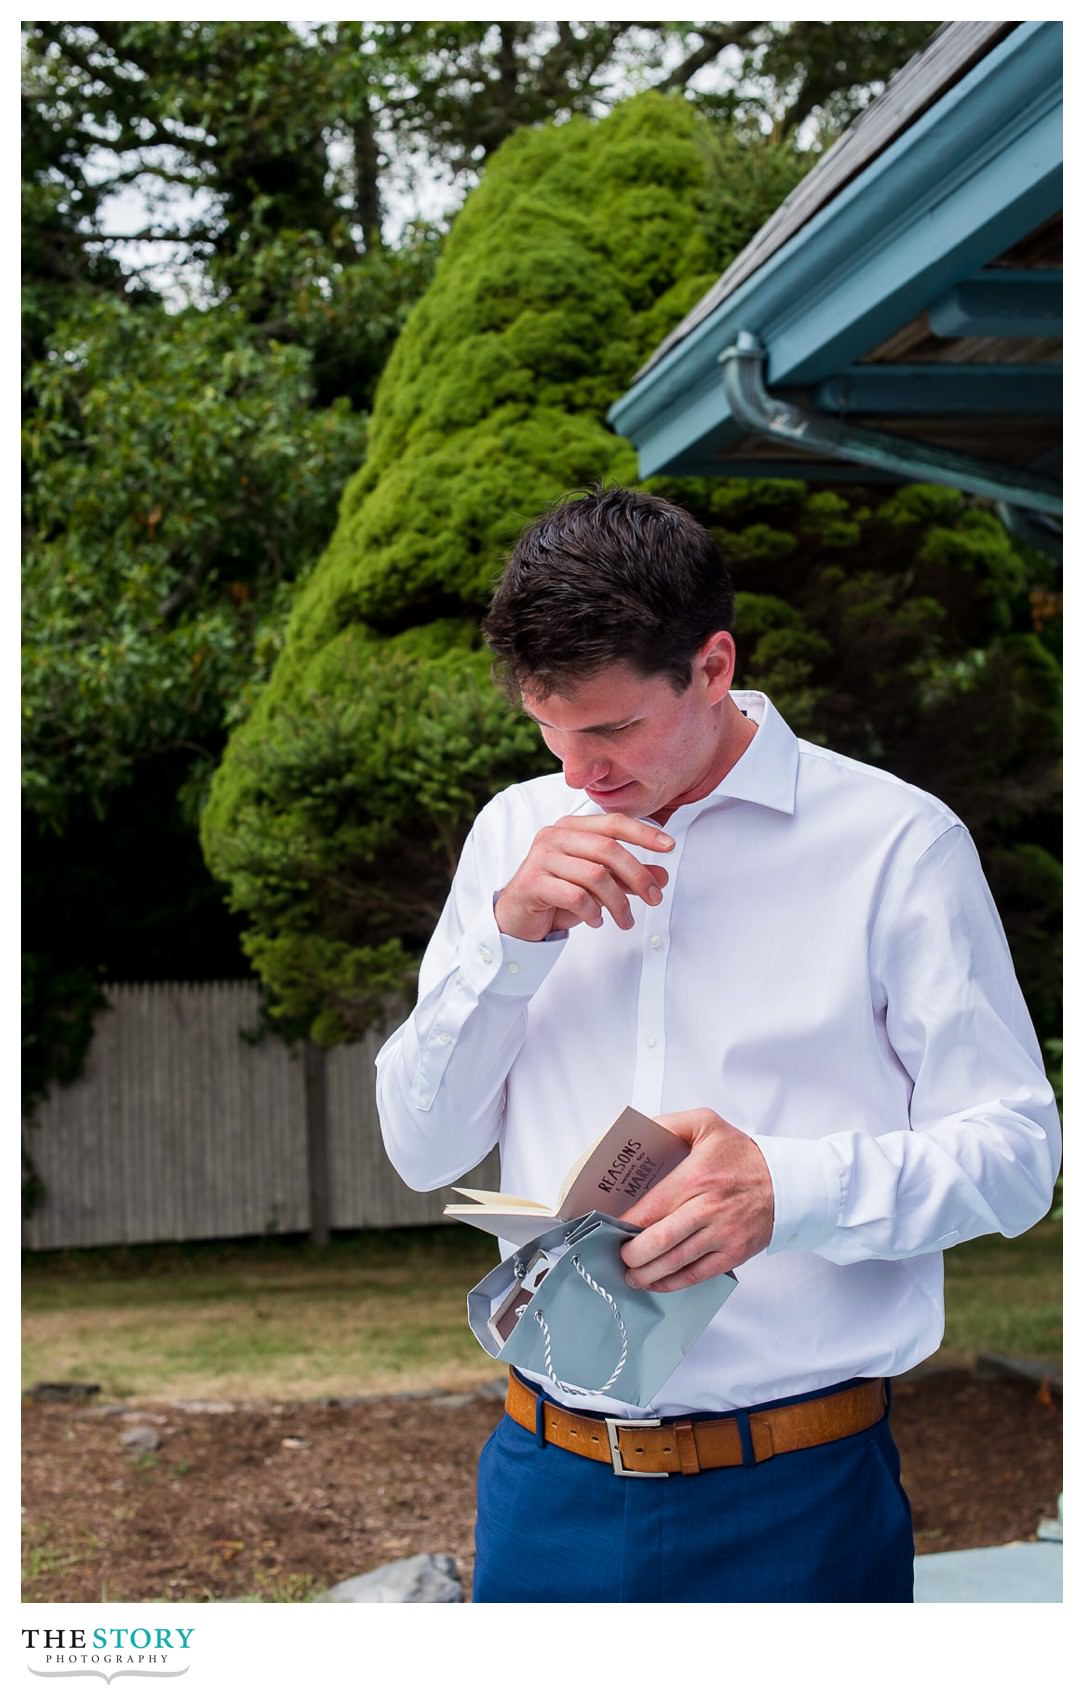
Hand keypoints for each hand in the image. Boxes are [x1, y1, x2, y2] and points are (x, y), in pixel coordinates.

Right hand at [494, 813, 673, 941]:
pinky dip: (593, 912)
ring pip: (595, 875)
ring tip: (624, 920)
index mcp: (571, 827)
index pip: (613, 823)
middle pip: (608, 849)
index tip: (670, 846)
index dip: (644, 833)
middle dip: (638, 876)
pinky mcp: (532, 882)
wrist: (517, 918)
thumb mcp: (599, 885)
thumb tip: (662, 876)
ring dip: (618, 902)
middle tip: (654, 899)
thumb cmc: (558, 896)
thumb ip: (627, 877)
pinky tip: (596, 921)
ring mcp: (541, 857)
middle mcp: (554, 836)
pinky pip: (575, 896)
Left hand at [618, 1108, 773, 1291]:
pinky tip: (656, 1282)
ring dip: (646, 1273)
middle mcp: (709, 1208)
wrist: (787, 1182)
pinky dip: (672, 1283)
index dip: (625, 1222)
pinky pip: (697, 1275)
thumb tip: (637, 1133)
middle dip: (632, 1253)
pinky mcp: (733, 1254)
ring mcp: (722, 1234)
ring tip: (630, 1273)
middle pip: (659, 1240)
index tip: (609, 1226)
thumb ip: (669, 1124)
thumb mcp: (706, 1124)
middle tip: (618, 1253)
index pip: (651, 1207)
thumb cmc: (742, 1154)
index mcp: (697, 1176)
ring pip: (675, 1262)